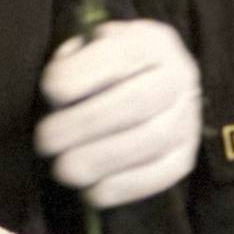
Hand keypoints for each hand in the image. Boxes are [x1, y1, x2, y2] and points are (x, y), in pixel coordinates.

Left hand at [35, 19, 202, 207]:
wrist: (147, 82)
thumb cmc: (105, 65)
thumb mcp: (90, 46)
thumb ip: (75, 62)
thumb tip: (59, 97)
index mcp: (152, 41)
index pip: (123, 54)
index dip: (85, 74)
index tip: (50, 91)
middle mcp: (179, 76)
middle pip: (137, 102)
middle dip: (86, 123)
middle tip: (46, 140)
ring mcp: (187, 117)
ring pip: (151, 140)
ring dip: (102, 159)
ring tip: (64, 169)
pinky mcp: (185, 154)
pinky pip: (162, 174)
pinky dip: (126, 186)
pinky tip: (93, 192)